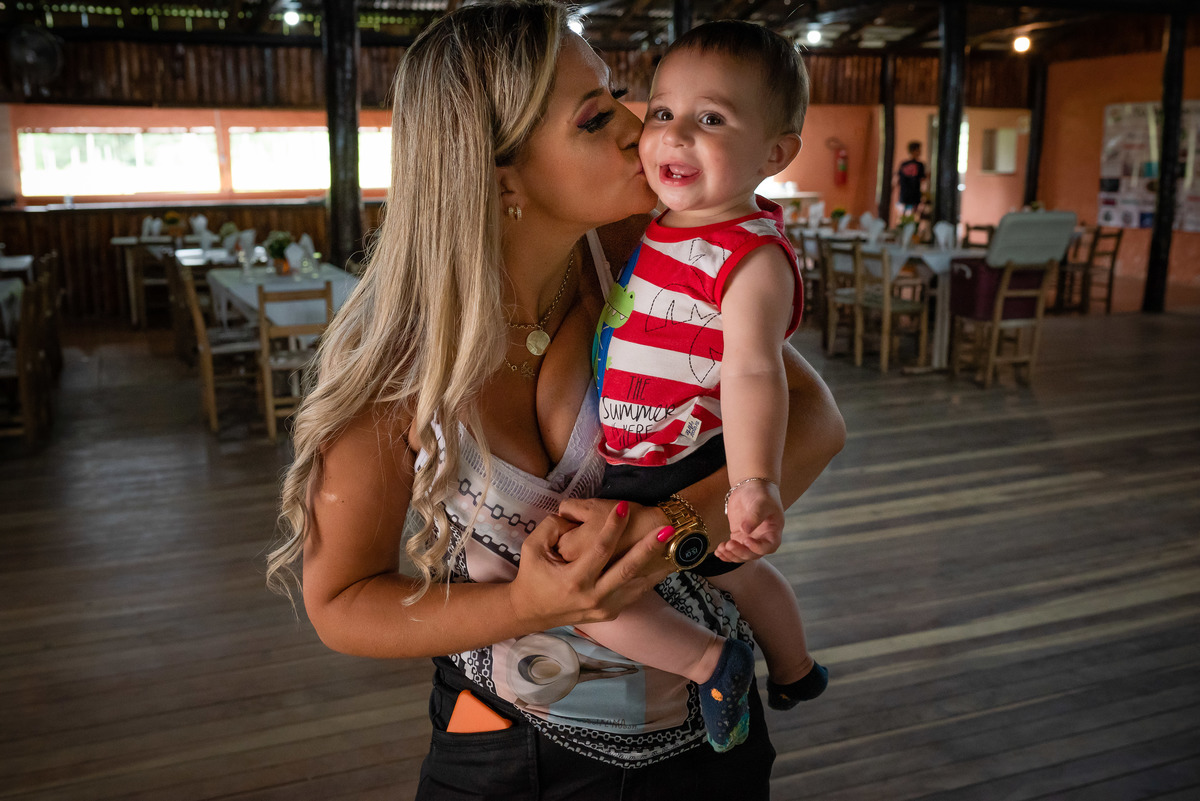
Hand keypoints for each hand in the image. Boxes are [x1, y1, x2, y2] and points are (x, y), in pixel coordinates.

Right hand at [508, 501, 671, 630]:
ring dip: (655, 563)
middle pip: (627, 569)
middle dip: (648, 547)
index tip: (624, 506)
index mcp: (573, 580)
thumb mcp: (532, 549)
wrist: (531, 612)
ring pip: (636, 584)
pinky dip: (648, 578)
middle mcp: (592, 596)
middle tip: (666, 529)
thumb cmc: (532, 576)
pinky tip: (663, 563)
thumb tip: (571, 515)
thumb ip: (551, 528)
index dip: (612, 526)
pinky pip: (633, 593)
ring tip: (673, 544)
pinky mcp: (609, 613)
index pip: (600, 549)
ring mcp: (603, 608)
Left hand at [717, 481, 783, 562]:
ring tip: (721, 549)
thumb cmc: (761, 493)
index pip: (769, 547)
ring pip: (742, 555)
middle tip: (729, 545)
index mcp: (773, 532)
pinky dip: (726, 553)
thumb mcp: (761, 503)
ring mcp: (750, 539)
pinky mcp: (739, 536)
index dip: (758, 548)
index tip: (746, 540)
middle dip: (740, 553)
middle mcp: (762, 539)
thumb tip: (745, 531)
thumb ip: (755, 516)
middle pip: (753, 554)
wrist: (751, 487)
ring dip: (731, 555)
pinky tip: (718, 552)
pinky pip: (733, 550)